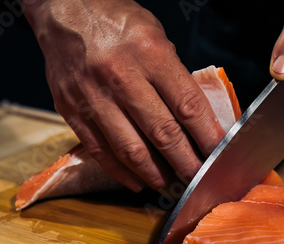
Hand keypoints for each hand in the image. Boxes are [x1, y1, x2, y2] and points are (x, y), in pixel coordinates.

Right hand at [23, 0, 225, 193]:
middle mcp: (120, 75)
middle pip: (162, 133)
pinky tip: (137, 181)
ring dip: (155, 174)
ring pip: (130, 149)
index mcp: (149, 53)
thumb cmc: (116, 21)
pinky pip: (99, 150)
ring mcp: (91, 95)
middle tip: (199, 179)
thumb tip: (195, 119)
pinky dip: (121, 172)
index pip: (188, 106)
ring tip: (172, 185)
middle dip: (186, 163)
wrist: (63, 8)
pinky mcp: (70, 109)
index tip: (220, 155)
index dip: (208, 136)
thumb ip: (174, 76)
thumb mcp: (156, 36)